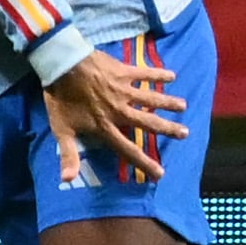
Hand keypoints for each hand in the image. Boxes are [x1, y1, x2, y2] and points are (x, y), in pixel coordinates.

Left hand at [41, 50, 189, 184]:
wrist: (61, 65)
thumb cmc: (61, 99)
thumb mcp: (62, 130)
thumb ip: (69, 155)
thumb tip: (68, 180)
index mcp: (106, 127)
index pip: (128, 150)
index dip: (144, 163)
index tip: (161, 173)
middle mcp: (119, 110)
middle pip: (148, 122)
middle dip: (168, 129)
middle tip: (185, 133)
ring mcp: (123, 90)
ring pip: (151, 98)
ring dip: (168, 102)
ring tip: (184, 106)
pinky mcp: (123, 72)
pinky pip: (145, 74)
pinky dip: (159, 74)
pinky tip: (172, 76)